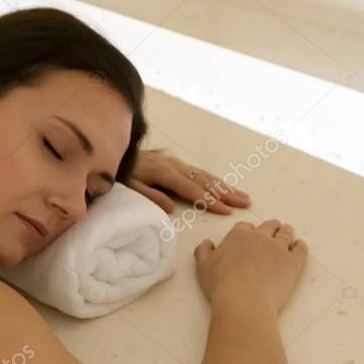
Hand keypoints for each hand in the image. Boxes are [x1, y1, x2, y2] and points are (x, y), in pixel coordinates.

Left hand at [128, 149, 250, 214]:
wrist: (118, 152)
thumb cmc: (123, 173)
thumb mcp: (129, 187)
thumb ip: (149, 196)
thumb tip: (170, 208)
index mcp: (164, 172)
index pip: (192, 189)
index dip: (210, 201)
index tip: (226, 211)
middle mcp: (175, 165)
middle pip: (205, 181)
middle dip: (226, 193)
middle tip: (245, 202)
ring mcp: (178, 163)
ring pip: (206, 176)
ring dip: (226, 186)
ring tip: (243, 196)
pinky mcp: (178, 163)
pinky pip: (201, 173)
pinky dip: (216, 180)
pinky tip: (226, 187)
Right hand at [194, 219, 308, 315]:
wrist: (244, 301)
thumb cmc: (221, 285)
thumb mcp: (203, 267)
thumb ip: (203, 252)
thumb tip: (207, 243)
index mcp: (238, 235)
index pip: (246, 227)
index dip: (249, 232)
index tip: (250, 237)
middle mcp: (260, 237)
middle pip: (269, 226)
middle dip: (271, 228)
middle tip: (273, 232)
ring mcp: (279, 248)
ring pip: (286, 234)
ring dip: (286, 233)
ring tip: (287, 234)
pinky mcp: (293, 262)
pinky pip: (300, 249)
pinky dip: (300, 246)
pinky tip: (299, 246)